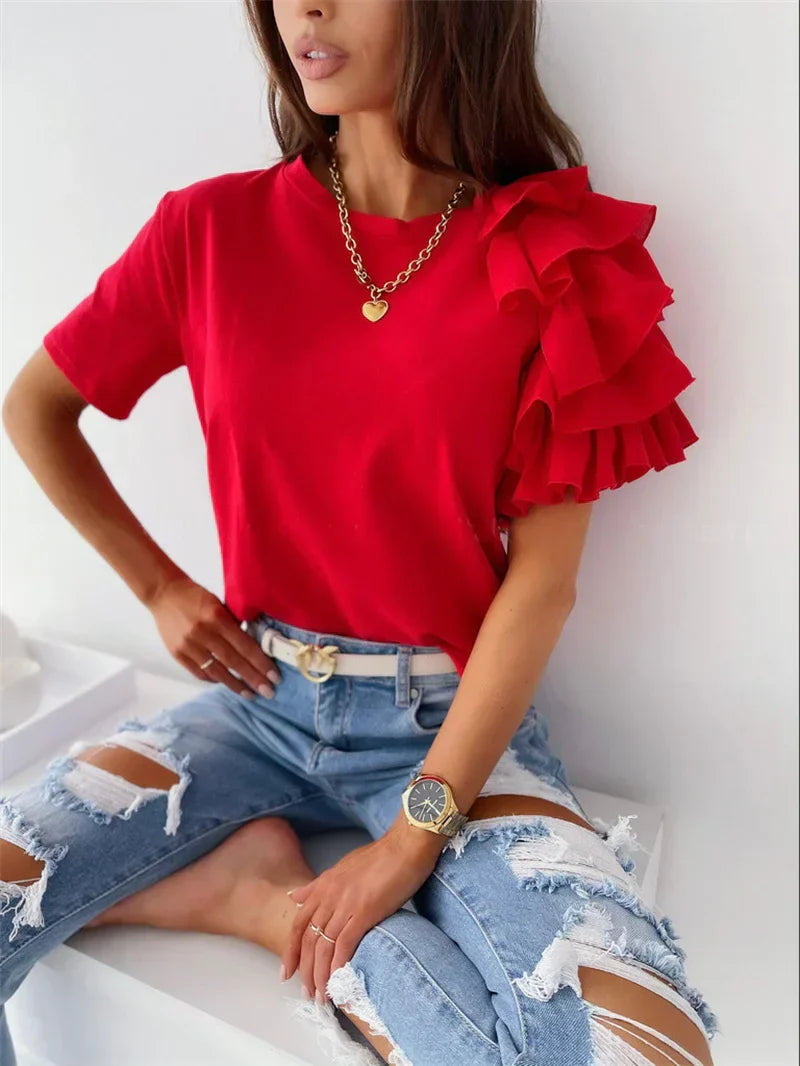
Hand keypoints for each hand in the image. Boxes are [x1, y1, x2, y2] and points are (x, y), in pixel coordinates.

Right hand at [147, 576, 280, 698]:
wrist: (163, 593)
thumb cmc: (195, 596)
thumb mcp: (219, 603)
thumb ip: (234, 623)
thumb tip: (254, 645)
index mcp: (217, 617)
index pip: (244, 645)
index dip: (261, 663)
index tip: (274, 676)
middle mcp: (203, 633)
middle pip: (233, 661)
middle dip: (253, 678)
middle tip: (268, 692)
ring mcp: (188, 645)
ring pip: (216, 671)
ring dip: (235, 685)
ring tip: (250, 694)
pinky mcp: (177, 654)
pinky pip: (199, 673)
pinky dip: (214, 679)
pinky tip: (226, 683)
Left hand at [281, 825, 441, 1001]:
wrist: (405, 846)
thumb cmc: (381, 857)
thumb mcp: (343, 867)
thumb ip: (318, 886)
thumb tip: (295, 896)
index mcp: (323, 885)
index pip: (298, 924)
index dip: (291, 951)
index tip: (287, 973)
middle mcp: (329, 895)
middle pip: (309, 940)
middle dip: (305, 970)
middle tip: (306, 993)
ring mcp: (345, 903)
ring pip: (324, 946)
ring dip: (320, 975)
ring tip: (321, 997)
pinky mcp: (365, 911)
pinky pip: (345, 943)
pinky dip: (339, 965)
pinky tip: (339, 981)